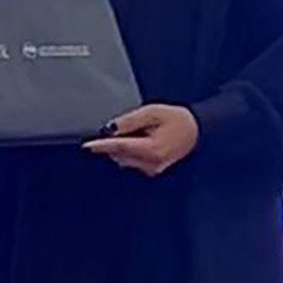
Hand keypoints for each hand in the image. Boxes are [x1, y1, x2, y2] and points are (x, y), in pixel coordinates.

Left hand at [81, 103, 199, 176]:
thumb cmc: (177, 119)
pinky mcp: (152, 170)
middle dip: (114, 141)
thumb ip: (130, 121)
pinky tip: (142, 140)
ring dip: (122, 146)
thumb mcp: (152, 112)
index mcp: (151, 149)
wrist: (195, 130)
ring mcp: (152, 169)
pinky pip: (132, 160)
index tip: (87, 146)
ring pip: (123, 158)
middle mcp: (151, 163)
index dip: (101, 146)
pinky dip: (130, 150)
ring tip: (141, 131)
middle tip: (127, 126)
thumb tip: (110, 128)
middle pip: (119, 154)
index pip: (119, 147)